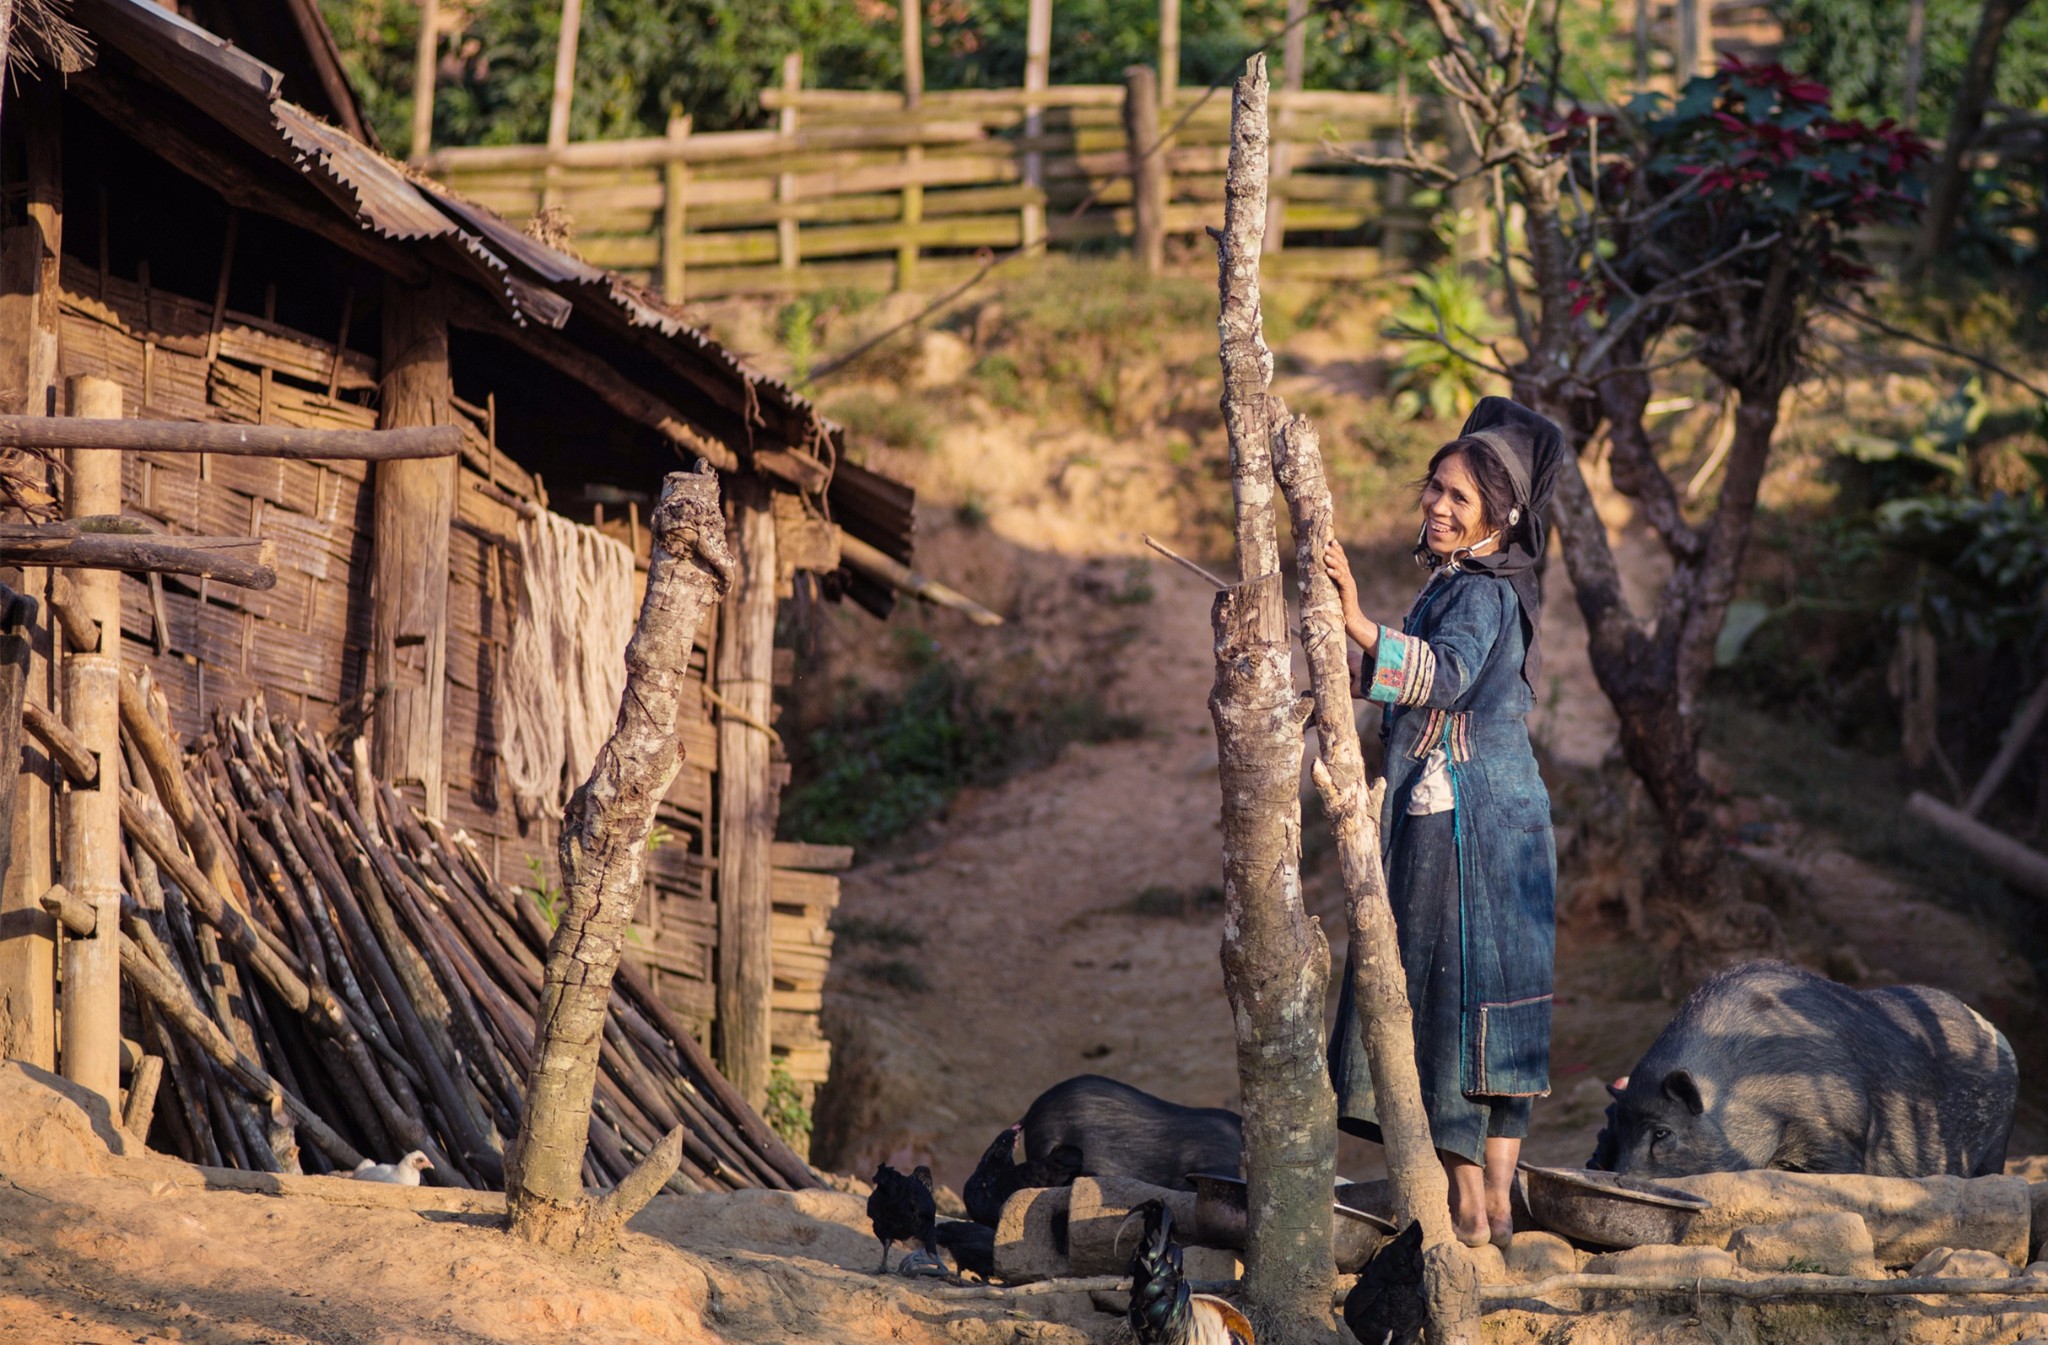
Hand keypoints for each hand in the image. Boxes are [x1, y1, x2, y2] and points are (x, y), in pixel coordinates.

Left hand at [1322, 538, 1377, 652]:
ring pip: (1342, 569)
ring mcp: (1349, 585)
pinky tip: (1328, 570)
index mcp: (1345, 578)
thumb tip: (1317, 576)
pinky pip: (1342, 581)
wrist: (1352, 621)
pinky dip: (1335, 574)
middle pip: (1343, 562)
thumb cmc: (1340, 609)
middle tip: (1326, 544)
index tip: (1332, 540)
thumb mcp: (1334, 593)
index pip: (1343, 561)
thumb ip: (1330, 584)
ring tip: (1326, 554)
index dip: (1338, 550)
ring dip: (1334, 561)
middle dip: (1334, 552)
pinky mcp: (1348, 592)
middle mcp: (1348, 579)